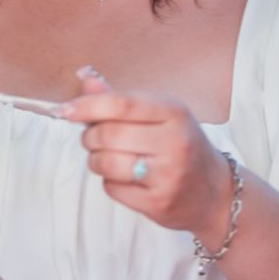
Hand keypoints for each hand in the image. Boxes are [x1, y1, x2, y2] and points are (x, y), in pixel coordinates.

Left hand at [57, 71, 232, 239]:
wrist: (215, 193)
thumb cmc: (179, 145)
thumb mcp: (159, 115)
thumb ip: (119, 98)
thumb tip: (84, 77)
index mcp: (174, 112)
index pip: (121, 103)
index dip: (86, 105)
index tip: (63, 110)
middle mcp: (174, 141)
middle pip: (107, 134)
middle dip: (89, 136)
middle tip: (92, 138)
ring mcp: (168, 174)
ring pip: (105, 162)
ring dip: (95, 159)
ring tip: (107, 157)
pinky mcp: (159, 202)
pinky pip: (112, 188)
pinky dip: (110, 182)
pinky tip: (127, 178)